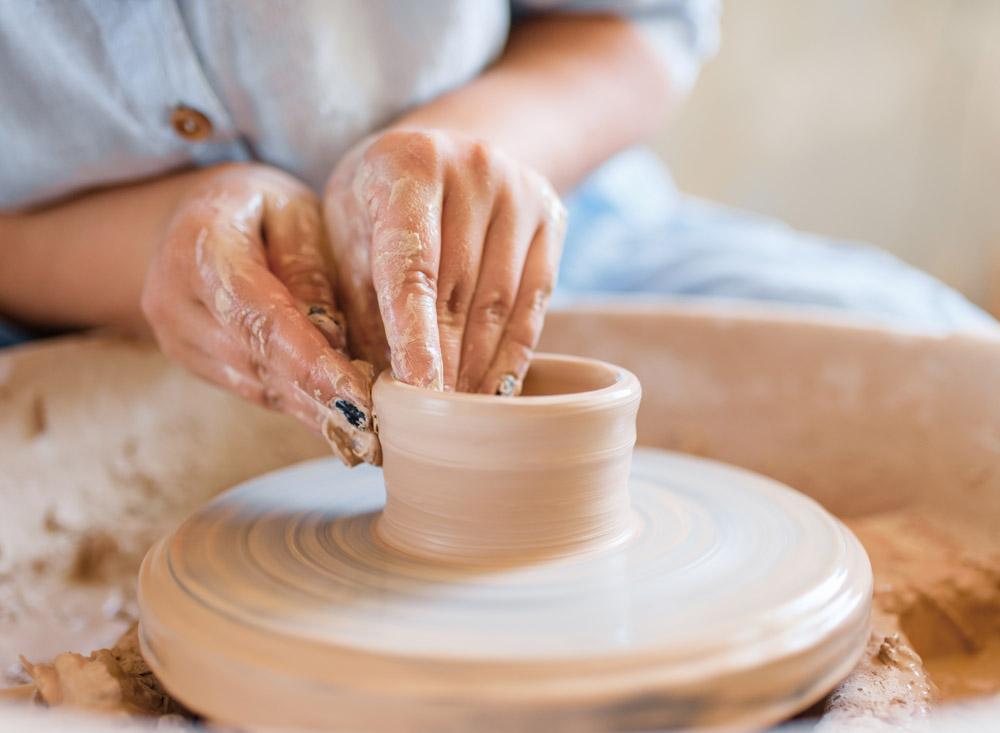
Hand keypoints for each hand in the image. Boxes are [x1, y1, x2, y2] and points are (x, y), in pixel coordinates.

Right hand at [142, 163, 379, 464]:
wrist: (193, 217)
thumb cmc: (259, 205)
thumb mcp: (294, 211)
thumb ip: (309, 264)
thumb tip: (332, 335)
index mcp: (199, 247)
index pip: (260, 316)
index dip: (311, 362)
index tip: (359, 396)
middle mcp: (174, 298)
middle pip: (257, 360)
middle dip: (321, 397)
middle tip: (377, 429)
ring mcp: (174, 336)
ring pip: (255, 384)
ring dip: (313, 411)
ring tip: (369, 435)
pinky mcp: (190, 361)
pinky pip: (250, 388)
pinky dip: (297, 405)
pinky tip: (340, 422)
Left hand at [323, 128, 565, 393]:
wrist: (443, 149)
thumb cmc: (376, 200)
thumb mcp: (346, 231)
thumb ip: (356, 298)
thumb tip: (370, 385)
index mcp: (408, 163)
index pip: (412, 265)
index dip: (414, 333)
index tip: (415, 390)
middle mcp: (473, 167)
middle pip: (459, 289)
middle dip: (444, 362)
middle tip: (430, 421)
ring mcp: (520, 189)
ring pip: (501, 300)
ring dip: (480, 366)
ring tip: (460, 415)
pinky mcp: (552, 214)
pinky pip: (535, 300)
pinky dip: (514, 351)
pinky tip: (495, 388)